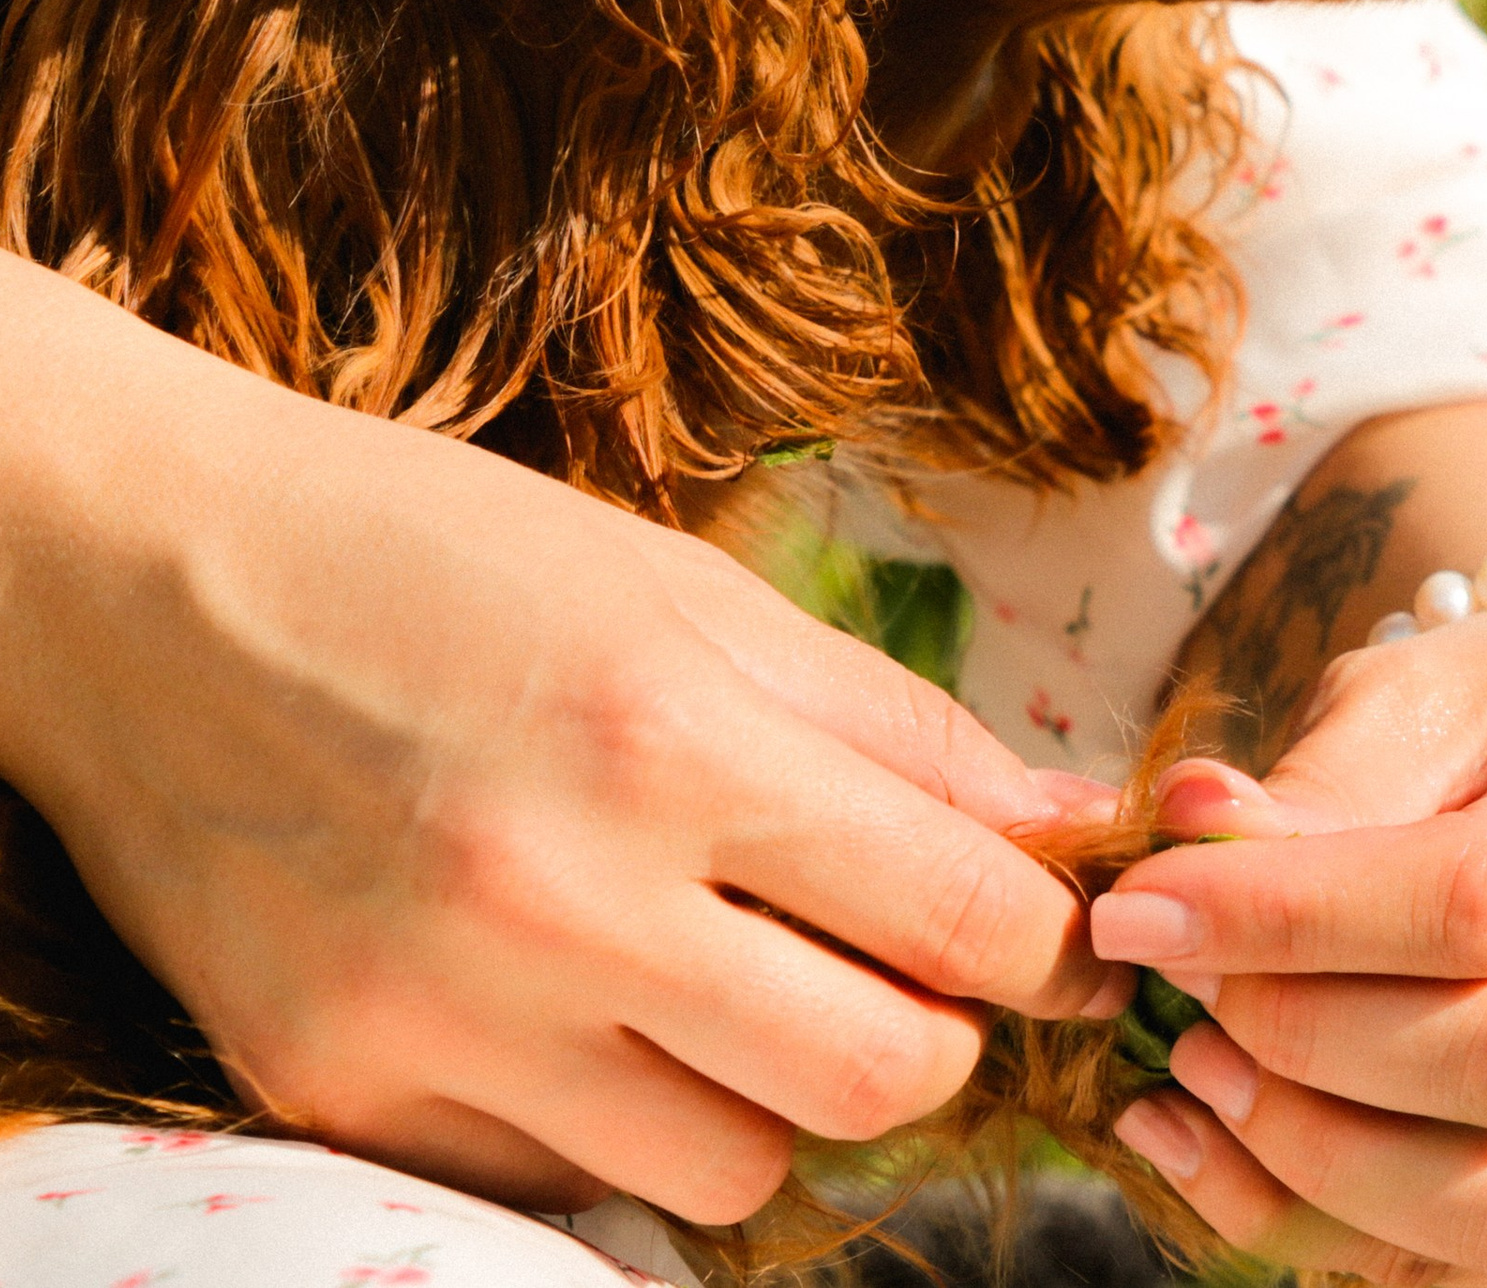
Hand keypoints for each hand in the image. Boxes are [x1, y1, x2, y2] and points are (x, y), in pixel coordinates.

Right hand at [0, 258, 1127, 1225]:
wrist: (160, 583)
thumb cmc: (450, 557)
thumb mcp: (695, 594)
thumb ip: (895, 729)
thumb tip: (1067, 829)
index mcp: (675, 738)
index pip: (964, 917)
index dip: (1046, 936)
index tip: (1052, 927)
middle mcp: (562, 902)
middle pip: (878, 1080)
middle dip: (938, 1030)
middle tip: (902, 956)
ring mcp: (440, 1023)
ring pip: (733, 1171)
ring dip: (776, 1090)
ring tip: (726, 970)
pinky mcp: (341, 1095)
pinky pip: (563, 1186)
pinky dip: (618, 1120)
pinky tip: (585, 1003)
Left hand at [1090, 611, 1486, 1285]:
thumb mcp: (1418, 694)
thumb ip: (1319, 780)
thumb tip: (1189, 827)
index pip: (1484, 899)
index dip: (1294, 920)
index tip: (1143, 911)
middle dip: (1301, 1043)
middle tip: (1169, 997)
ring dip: (1318, 1166)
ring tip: (1193, 1079)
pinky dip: (1346, 1236)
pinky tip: (1233, 1156)